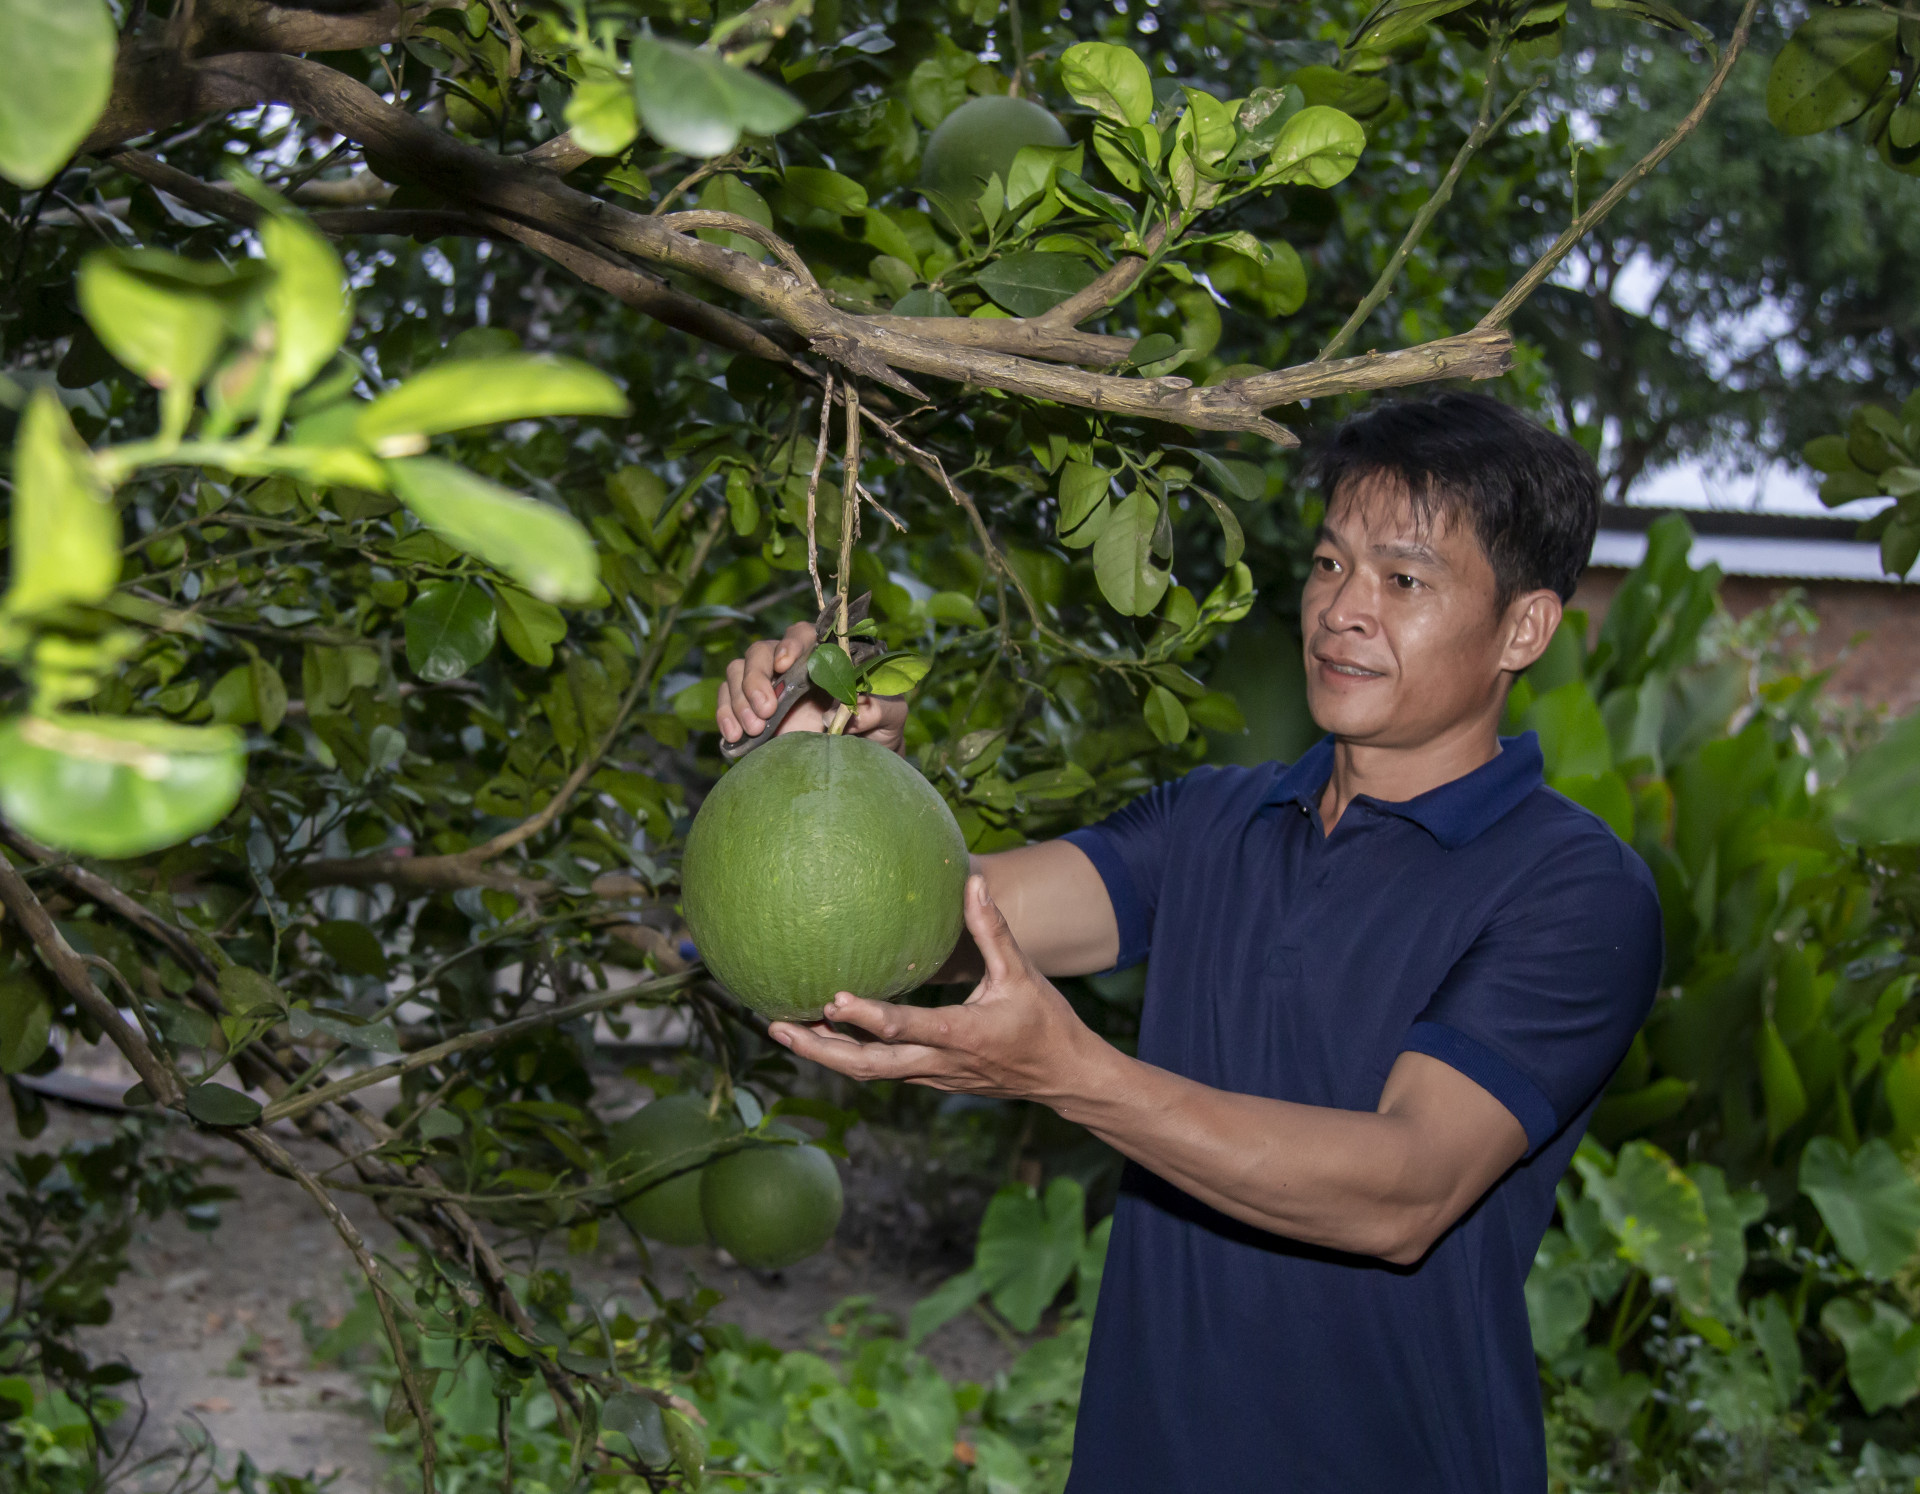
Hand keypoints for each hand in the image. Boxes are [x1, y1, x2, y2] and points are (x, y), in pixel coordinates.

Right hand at [715, 620, 906, 753]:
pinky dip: (725, 713)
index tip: (786, 664)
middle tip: (766, 709)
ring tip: (753, 728)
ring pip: (738, 671)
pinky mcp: (750, 708)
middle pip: (761, 651)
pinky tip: (733, 735)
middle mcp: (791, 663)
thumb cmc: (879, 726)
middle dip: (758, 677)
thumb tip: (857, 708)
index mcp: (823, 653)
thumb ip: (882, 708)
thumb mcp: (892, 716)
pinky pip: (726, 699)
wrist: (859, 756)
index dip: (791, 644)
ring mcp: (767, 684)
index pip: (801, 634)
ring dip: (740, 698)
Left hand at [767, 875, 1113, 1101]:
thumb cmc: (1045, 1022)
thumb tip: (970, 881)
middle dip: (819, 1049)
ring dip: (824, 1054)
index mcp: (964, 1033)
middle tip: (776, 1026)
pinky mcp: (929, 1077)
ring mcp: (932, 1074)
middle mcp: (940, 1061)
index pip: (908, 1028)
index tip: (834, 1000)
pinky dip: (847, 1056)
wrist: (1063, 1077)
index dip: (869, 1018)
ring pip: (869, 1072)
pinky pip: (881, 1070)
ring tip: (782, 1030)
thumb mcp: (1022, 974)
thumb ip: (993, 929)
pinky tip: (820, 1035)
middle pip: (868, 1065)